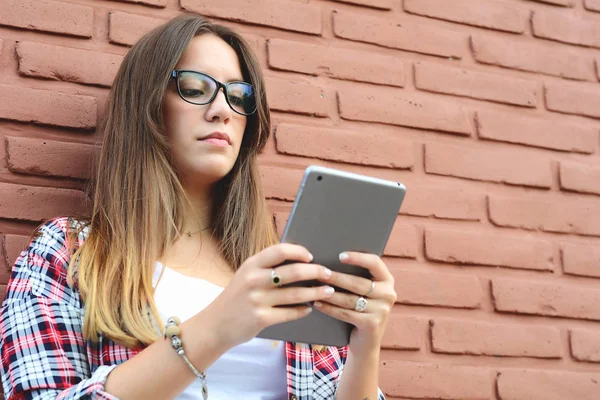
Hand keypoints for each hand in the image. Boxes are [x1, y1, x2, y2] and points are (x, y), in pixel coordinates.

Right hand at [201, 243, 335, 348]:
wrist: (215, 324)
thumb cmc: (237, 297)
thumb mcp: (246, 274)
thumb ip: (267, 267)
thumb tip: (300, 259)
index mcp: (251, 264)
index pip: (280, 250)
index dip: (299, 251)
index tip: (312, 256)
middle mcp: (254, 280)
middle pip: (294, 272)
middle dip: (316, 272)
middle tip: (328, 274)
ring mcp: (258, 300)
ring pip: (297, 294)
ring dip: (316, 292)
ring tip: (329, 291)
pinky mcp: (261, 318)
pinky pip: (290, 313)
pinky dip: (303, 310)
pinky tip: (310, 308)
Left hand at [314, 252, 396, 353]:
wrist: (366, 340)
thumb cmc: (360, 308)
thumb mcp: (364, 291)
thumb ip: (356, 275)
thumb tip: (330, 260)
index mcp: (387, 280)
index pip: (375, 262)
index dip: (358, 258)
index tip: (340, 256)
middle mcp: (388, 294)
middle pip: (359, 283)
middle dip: (336, 278)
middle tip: (319, 274)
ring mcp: (382, 310)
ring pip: (350, 299)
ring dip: (329, 294)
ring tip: (314, 289)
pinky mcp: (372, 324)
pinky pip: (346, 313)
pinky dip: (329, 308)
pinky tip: (317, 304)